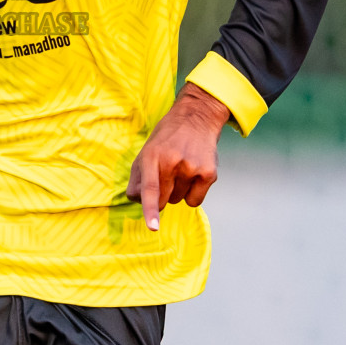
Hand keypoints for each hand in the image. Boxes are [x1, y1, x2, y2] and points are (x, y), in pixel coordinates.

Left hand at [126, 82, 229, 230]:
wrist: (196, 118)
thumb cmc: (167, 139)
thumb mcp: (146, 151)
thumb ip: (137, 178)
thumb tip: (135, 200)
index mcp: (152, 156)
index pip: (151, 188)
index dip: (150, 209)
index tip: (153, 226)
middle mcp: (173, 161)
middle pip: (164, 200)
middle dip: (162, 195)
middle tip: (166, 174)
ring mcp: (193, 167)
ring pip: (179, 201)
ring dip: (178, 191)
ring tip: (181, 168)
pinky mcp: (209, 173)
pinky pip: (195, 201)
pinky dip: (192, 193)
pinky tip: (193, 173)